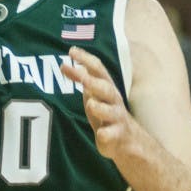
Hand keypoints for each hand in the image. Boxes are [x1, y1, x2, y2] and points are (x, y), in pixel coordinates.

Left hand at [61, 46, 136, 160]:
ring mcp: (116, 118)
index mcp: (106, 87)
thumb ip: (80, 79)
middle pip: (105, 88)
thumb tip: (64, 65)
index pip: (98, 69)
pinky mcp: (117, 136)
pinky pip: (112, 134)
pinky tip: (101, 134)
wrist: (126, 139)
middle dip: (92, 81)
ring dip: (100, 107)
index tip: (71, 51)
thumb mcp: (93, 93)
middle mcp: (113, 100)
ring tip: (91, 104)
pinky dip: (106, 134)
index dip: (85, 59)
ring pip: (110, 111)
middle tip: (80, 74)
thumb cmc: (105, 111)